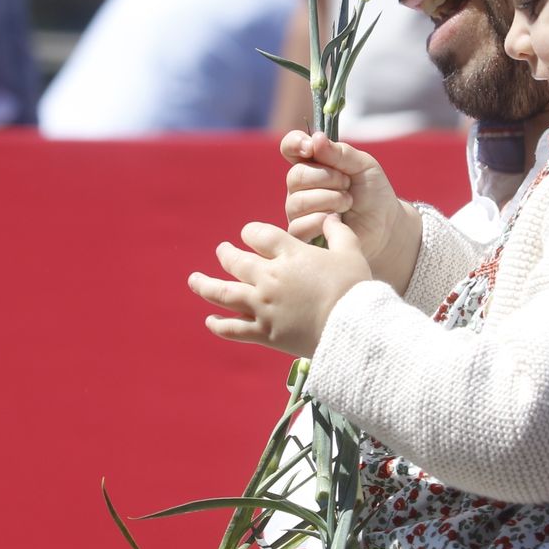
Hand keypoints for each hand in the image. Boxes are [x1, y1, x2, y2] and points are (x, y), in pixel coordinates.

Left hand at [189, 215, 370, 356]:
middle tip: (222, 251)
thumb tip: (331, 216)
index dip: (250, 232)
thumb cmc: (355, 288)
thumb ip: (339, 233)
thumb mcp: (352, 253)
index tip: (248, 234)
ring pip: (223, 293)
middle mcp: (270, 278)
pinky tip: (210, 320)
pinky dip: (219, 325)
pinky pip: (233, 328)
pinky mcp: (264, 333)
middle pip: (236, 262)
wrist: (352, 328)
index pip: (258, 235)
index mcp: (290, 255)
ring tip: (194, 280)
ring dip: (204, 285)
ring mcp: (263, 306)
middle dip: (226, 254)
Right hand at [281, 131, 421, 290]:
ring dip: (329, 200)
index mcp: (312, 163)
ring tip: (347, 203)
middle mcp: (300, 186)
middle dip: (327, 178)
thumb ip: (340, 152)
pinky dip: (322, 221)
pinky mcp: (302, 233)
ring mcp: (298, 210)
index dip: (296, 144)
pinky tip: (337, 221)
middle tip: (347, 184)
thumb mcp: (363, 165)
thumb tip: (316, 139)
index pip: (291, 147)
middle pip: (296, 176)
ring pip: (298, 202)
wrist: (384, 224)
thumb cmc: (372, 191)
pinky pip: (299, 226)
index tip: (310, 148)